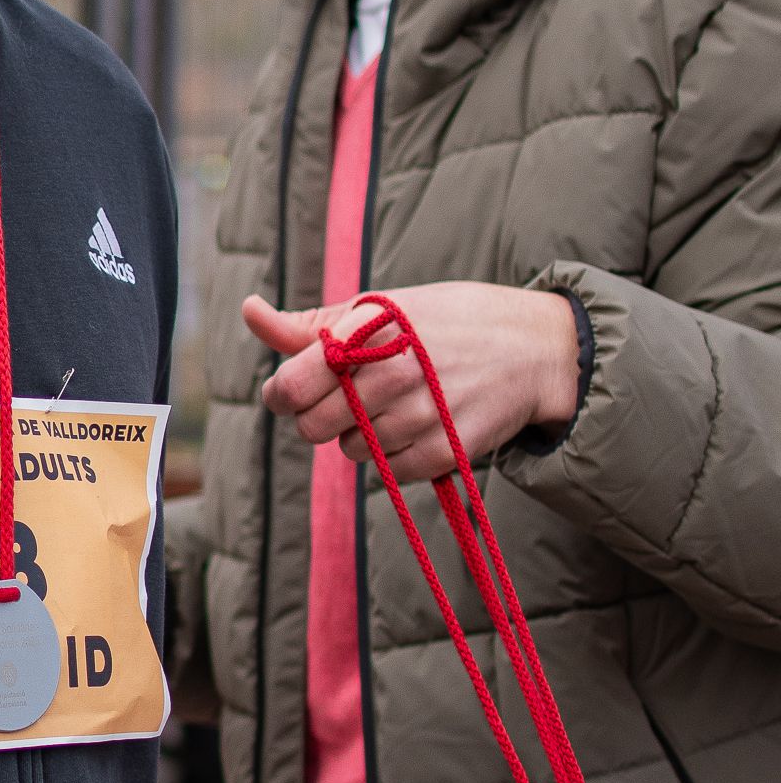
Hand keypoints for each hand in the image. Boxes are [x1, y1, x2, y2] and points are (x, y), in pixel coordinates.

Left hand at [244, 283, 577, 483]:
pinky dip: (396, 456)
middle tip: (353, 396)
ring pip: (350, 451)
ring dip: (363, 434)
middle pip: (313, 427)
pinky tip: (420, 425)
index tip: (294, 389)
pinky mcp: (444, 452)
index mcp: (369, 334)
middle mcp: (392, 376)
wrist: (533, 347)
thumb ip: (309, 324)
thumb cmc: (446, 323)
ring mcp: (420, 417)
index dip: (283, 394)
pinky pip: (388, 473)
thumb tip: (249, 311)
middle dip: (321, 416)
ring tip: (398, 404)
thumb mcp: (380, 310)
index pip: (291, 387)